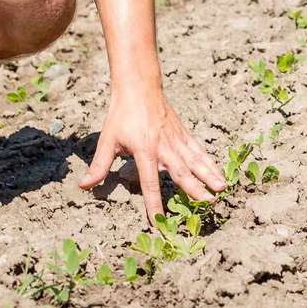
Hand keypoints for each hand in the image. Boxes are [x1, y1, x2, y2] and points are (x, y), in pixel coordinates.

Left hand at [77, 86, 225, 218]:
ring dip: (209, 174)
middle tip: (208, 203)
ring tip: (222, 188)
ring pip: (195, 160)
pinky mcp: (182, 132)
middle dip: (195, 188)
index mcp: (144, 150)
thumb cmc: (121, 114)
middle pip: (182, 171)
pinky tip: (217, 170)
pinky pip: (197, 149)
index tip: (158, 221)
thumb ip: (99, 165)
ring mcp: (175, 138)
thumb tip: (85, 186)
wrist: (138, 86)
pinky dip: (208, 160)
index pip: (149, 183)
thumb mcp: (107, 140)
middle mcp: (164, 146)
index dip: (153, 203)